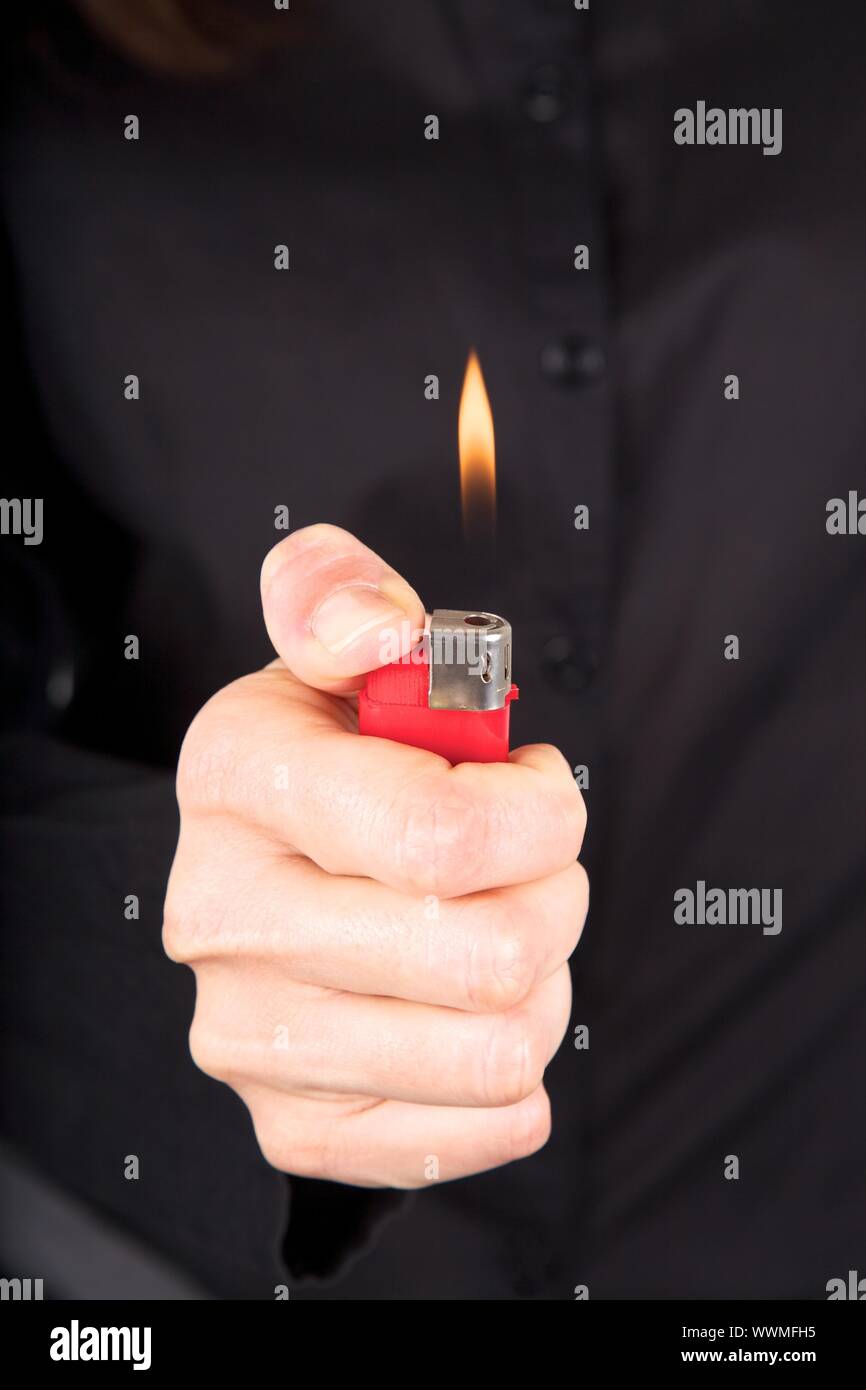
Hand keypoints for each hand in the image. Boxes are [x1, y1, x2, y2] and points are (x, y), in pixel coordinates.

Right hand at [163, 524, 587, 1186]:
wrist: (279, 864)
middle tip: (532, 862)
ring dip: (542, 981)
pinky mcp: (295, 1124)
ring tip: (501, 928)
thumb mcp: (337, 652)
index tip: (538, 785)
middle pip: (488, 955)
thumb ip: (343, 599)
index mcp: (236, 779)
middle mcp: (222, 918)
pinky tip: (477, 1008)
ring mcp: (250, 1036)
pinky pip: (483, 1128)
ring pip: (499, 1051)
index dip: (542, 815)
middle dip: (557, 894)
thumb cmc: (339, 751)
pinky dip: (517, 1070)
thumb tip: (377, 632)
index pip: (440, 835)